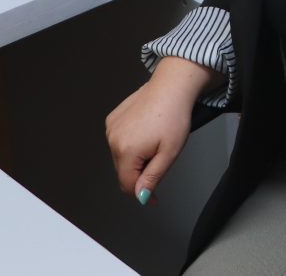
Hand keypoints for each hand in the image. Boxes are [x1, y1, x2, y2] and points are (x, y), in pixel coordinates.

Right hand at [105, 56, 218, 203]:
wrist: (171, 87)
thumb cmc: (174, 117)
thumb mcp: (169, 153)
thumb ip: (152, 177)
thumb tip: (140, 196)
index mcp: (126, 150)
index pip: (128, 185)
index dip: (142, 193)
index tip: (155, 197)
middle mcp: (113, 139)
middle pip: (123, 172)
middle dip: (140, 174)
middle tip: (160, 160)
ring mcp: (111, 128)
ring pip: (120, 157)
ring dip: (134, 159)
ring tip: (154, 144)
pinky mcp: (112, 119)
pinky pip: (118, 141)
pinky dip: (129, 144)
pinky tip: (145, 134)